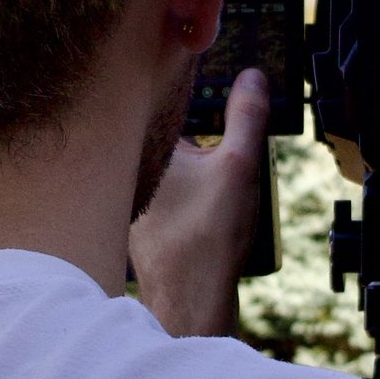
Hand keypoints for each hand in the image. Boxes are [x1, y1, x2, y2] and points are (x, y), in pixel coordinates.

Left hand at [128, 69, 267, 337]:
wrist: (189, 301)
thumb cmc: (207, 237)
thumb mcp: (238, 164)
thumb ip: (247, 116)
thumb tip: (252, 77)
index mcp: (142, 148)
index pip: (165, 102)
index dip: (192, 90)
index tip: (212, 84)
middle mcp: (127, 171)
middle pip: (167, 136)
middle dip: (197, 132)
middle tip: (226, 140)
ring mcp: (130, 201)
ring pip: (166, 168)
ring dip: (190, 167)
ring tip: (218, 181)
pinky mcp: (137, 225)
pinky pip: (164, 196)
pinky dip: (183, 195)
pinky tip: (205, 209)